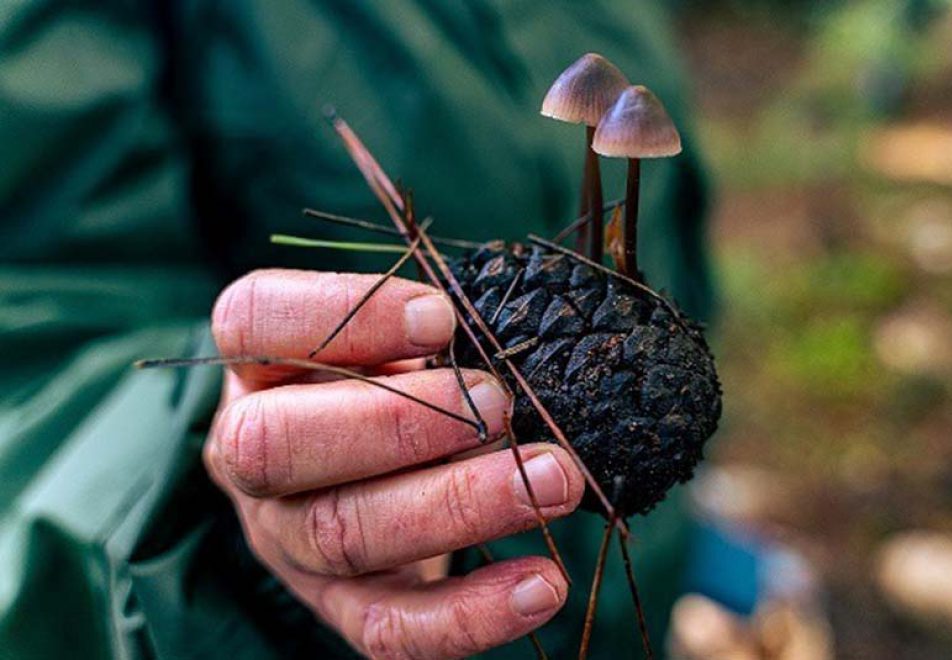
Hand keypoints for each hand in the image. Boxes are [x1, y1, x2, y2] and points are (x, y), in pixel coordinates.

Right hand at [206, 269, 583, 657]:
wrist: (367, 476)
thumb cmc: (388, 383)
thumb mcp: (392, 342)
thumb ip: (425, 336)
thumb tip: (504, 335)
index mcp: (256, 367)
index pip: (252, 320)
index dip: (342, 314)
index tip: (442, 318)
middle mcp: (250, 458)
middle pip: (278, 445)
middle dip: (398, 423)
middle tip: (498, 404)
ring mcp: (288, 541)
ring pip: (343, 536)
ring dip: (458, 507)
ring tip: (551, 481)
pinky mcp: (342, 608)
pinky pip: (390, 629)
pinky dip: (470, 614)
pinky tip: (542, 585)